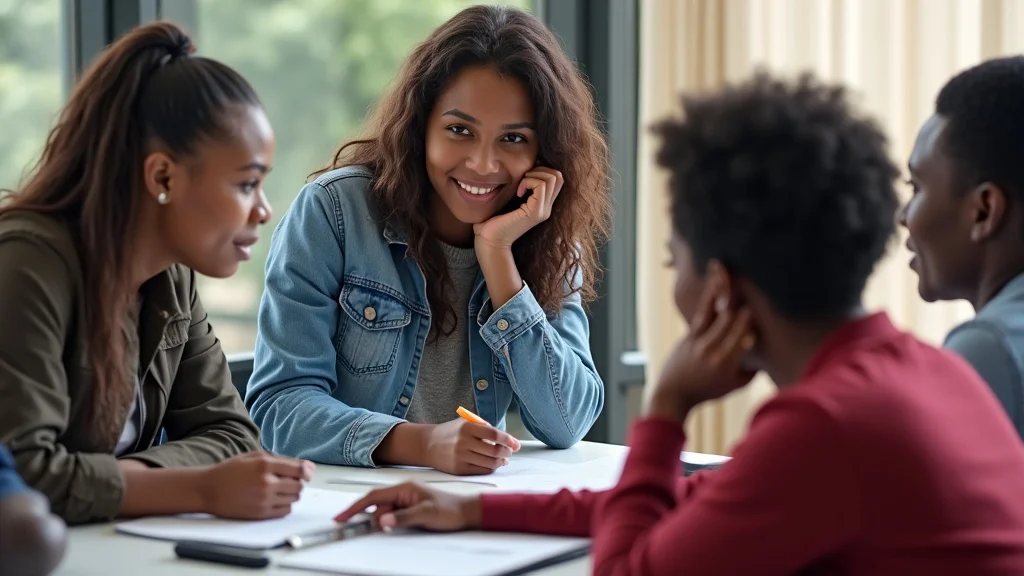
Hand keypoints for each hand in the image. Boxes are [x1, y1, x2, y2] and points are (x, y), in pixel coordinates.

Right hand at [197, 451, 314, 519]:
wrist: (208, 490)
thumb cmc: (230, 471)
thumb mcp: (254, 456)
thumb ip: (281, 459)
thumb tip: (307, 466)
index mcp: (265, 465)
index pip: (299, 470)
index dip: (306, 471)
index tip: (306, 473)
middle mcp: (266, 482)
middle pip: (299, 485)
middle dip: (297, 482)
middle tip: (287, 480)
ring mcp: (264, 499)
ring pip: (294, 498)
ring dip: (291, 494)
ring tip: (277, 489)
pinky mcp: (261, 513)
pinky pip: (285, 511)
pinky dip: (285, 505)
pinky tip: (275, 499)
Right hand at [334, 482, 479, 531]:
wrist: (466, 512)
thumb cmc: (450, 509)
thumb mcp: (426, 514)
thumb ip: (403, 516)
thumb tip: (383, 519)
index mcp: (404, 487)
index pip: (373, 496)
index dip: (355, 507)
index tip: (342, 517)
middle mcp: (402, 492)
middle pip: (377, 506)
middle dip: (378, 518)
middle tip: (389, 527)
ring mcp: (405, 500)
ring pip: (384, 513)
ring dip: (387, 521)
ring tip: (408, 523)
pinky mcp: (408, 509)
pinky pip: (392, 516)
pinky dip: (391, 522)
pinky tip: (400, 526)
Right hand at [425, 419, 520, 474]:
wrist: (427, 445)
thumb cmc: (451, 432)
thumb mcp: (465, 422)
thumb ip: (484, 428)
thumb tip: (506, 440)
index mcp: (467, 427)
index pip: (494, 434)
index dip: (508, 440)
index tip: (516, 444)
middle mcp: (463, 442)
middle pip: (494, 451)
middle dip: (507, 452)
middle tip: (510, 452)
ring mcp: (460, 457)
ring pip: (489, 463)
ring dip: (501, 462)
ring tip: (504, 459)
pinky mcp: (458, 469)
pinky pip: (481, 471)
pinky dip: (491, 468)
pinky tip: (493, 464)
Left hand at [473, 167, 562, 250]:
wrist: (491, 242)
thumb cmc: (492, 223)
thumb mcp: (508, 201)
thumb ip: (517, 188)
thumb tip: (516, 169)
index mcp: (541, 205)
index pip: (556, 179)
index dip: (541, 171)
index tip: (523, 180)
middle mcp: (546, 208)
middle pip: (558, 176)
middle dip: (539, 170)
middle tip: (523, 180)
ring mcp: (543, 210)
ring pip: (552, 178)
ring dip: (533, 175)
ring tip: (520, 187)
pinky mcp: (535, 212)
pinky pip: (540, 185)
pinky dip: (527, 182)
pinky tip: (518, 193)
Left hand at [643, 276, 756, 422]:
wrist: (674, 392)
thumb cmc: (709, 389)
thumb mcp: (736, 385)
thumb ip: (752, 368)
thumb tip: (767, 348)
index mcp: (726, 364)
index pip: (742, 338)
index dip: (750, 322)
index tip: (760, 306)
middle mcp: (711, 350)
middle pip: (729, 321)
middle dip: (739, 300)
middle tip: (749, 277)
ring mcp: (698, 340)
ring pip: (714, 311)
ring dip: (721, 288)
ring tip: (726, 266)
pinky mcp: (689, 333)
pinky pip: (703, 310)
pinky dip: (710, 293)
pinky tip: (715, 276)